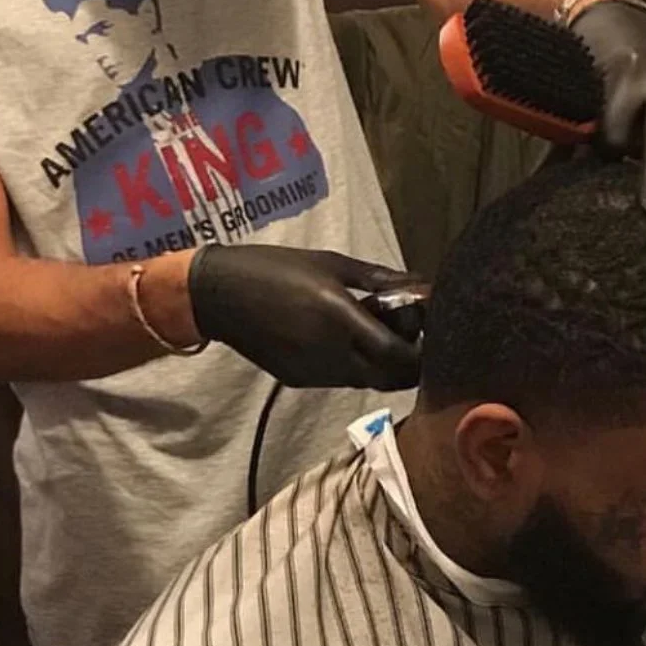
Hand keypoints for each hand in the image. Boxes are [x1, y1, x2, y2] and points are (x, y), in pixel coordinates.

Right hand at [188, 244, 422, 390]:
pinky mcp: (299, 380)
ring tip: (369, 331)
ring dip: (380, 364)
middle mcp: (331, 353)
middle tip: (403, 334)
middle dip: (406, 362)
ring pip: (367, 381)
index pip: (399, 354)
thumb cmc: (276, 268)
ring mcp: (314, 372)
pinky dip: (353, 365)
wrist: (220, 295)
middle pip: (390, 378)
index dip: (421, 350)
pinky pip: (340, 379)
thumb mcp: (331, 264)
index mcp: (340, 318)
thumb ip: (378, 279)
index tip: (426, 331)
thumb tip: (420, 286)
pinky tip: (340, 339)